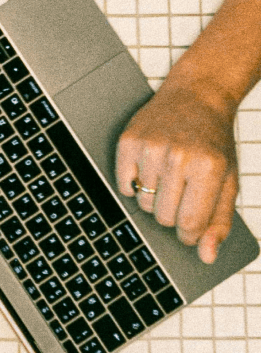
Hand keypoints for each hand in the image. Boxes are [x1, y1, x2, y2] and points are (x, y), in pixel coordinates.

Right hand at [116, 77, 239, 263]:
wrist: (196, 97)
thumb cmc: (213, 142)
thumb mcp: (228, 182)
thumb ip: (219, 222)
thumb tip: (206, 255)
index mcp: (209, 169)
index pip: (190, 224)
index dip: (190, 233)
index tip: (191, 226)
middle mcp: (179, 157)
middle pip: (164, 216)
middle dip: (172, 214)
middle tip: (182, 193)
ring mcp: (150, 147)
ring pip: (144, 203)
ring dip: (155, 198)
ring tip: (168, 176)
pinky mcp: (128, 140)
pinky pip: (124, 185)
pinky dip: (134, 185)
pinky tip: (150, 170)